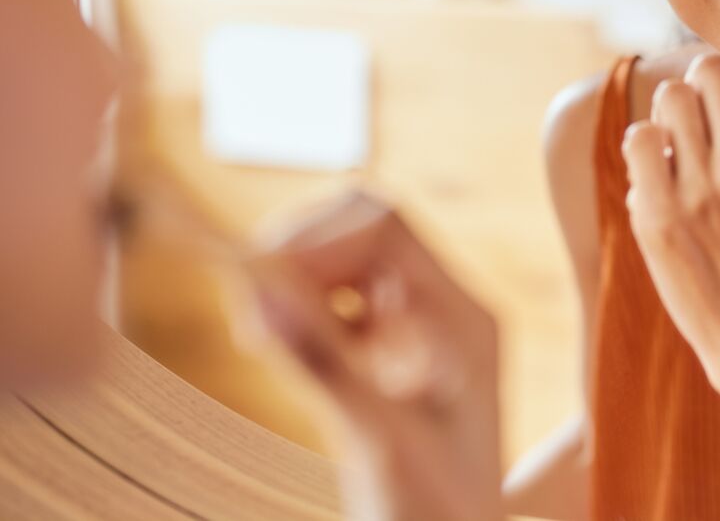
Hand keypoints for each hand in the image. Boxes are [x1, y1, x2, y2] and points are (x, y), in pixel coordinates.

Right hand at [245, 190, 501, 520]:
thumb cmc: (432, 515)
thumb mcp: (376, 441)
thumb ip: (321, 362)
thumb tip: (256, 284)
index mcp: (463, 320)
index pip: (386, 230)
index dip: (316, 241)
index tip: (261, 288)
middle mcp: (447, 313)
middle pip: (368, 231)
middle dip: (302, 253)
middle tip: (252, 310)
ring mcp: (420, 331)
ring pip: (350, 262)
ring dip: (298, 281)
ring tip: (259, 333)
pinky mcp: (391, 356)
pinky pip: (342, 302)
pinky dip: (303, 311)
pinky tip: (279, 345)